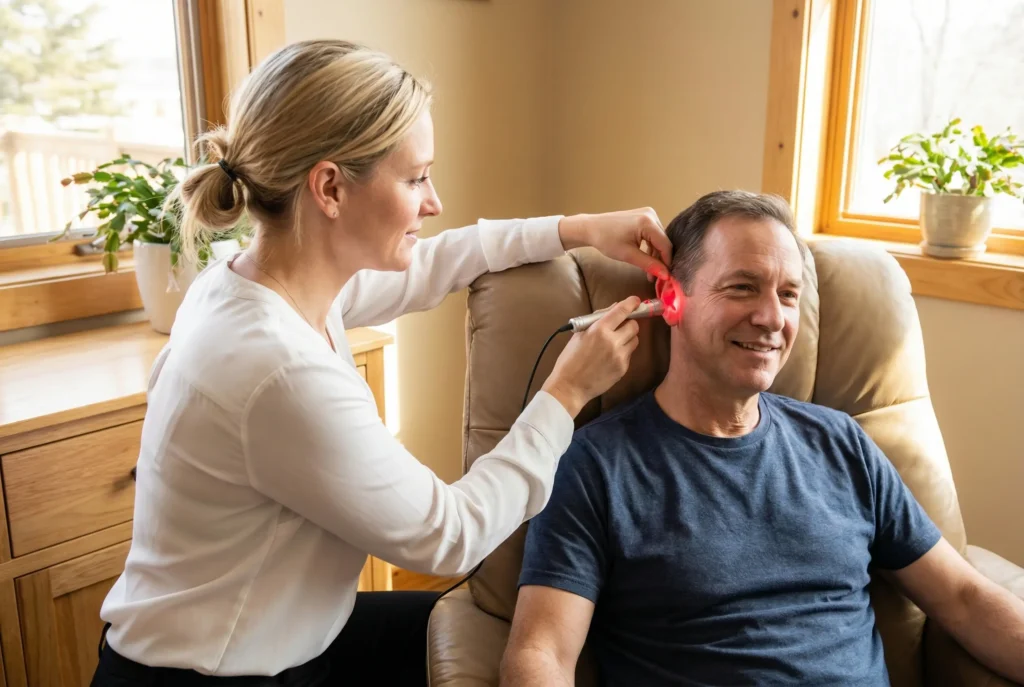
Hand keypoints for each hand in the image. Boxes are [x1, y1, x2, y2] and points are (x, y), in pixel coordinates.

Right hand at [541, 297, 641, 415]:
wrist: (570, 386)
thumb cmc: (570, 359)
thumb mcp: (579, 334)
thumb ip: (597, 319)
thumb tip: (614, 308)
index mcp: (599, 330)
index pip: (622, 311)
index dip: (631, 303)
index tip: (635, 301)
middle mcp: (613, 341)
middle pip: (634, 325)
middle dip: (629, 323)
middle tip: (620, 326)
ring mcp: (620, 356)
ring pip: (635, 339)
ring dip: (628, 338)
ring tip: (614, 342)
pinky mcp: (623, 368)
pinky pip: (629, 354)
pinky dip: (623, 352)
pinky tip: (610, 357)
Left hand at [558, 208, 672, 280]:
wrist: (591, 228)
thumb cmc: (606, 240)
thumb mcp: (628, 255)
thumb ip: (649, 264)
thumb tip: (666, 275)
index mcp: (647, 222)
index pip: (665, 245)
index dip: (667, 262)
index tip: (666, 277)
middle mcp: (651, 214)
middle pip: (663, 242)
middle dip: (660, 260)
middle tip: (656, 277)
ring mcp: (648, 214)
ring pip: (658, 239)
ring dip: (655, 255)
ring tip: (649, 272)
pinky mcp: (644, 216)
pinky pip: (653, 234)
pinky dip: (650, 247)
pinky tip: (645, 259)